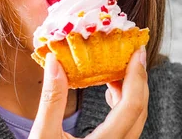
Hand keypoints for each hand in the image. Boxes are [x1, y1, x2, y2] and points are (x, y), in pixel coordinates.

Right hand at [28, 46, 148, 138]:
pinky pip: (127, 126)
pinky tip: (110, 93)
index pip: (133, 105)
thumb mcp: (42, 136)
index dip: (137, 76)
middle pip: (140, 110)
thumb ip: (51, 99)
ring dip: (131, 91)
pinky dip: (124, 105)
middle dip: (137, 79)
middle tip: (129, 54)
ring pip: (136, 119)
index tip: (136, 52)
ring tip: (115, 70)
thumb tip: (55, 62)